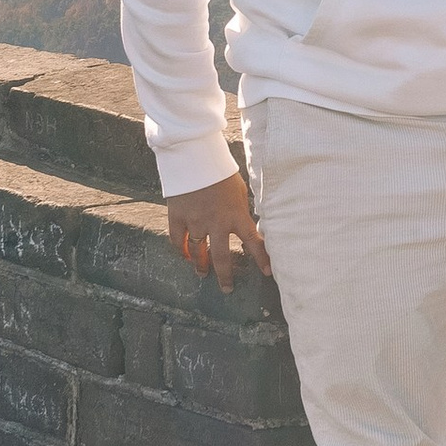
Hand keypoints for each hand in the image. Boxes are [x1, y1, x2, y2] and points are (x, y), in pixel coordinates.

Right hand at [166, 169, 270, 290]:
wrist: (194, 156)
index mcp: (236, 215)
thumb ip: (242, 209)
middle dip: (225, 276)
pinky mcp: (177, 216)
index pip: (253, 242)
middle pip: (220, 257)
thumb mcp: (240, 190)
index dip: (262, 259)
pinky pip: (178, 240)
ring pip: (198, 251)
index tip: (268, 272)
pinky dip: (181, 251)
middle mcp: (216, 223)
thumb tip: (248, 223)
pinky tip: (185, 256)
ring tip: (202, 273)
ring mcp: (195, 222)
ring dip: (200, 265)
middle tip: (226, 289)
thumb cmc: (221, 171)